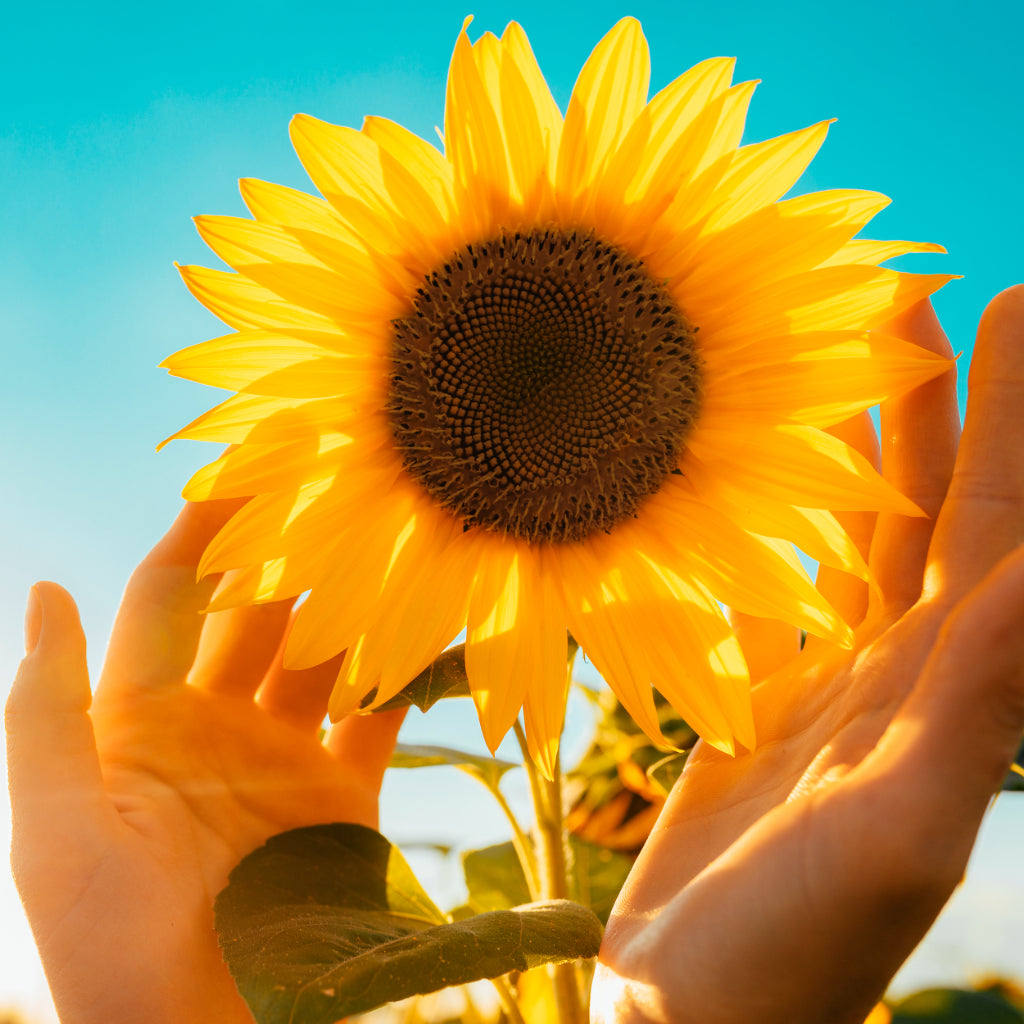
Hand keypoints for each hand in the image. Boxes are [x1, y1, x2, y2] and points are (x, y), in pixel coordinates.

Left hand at [5, 501, 404, 1023]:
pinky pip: (379, 719)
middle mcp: (216, 721)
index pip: (171, 595)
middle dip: (292, 549)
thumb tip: (46, 586)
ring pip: (324, 654)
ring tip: (393, 539)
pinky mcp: (341, 795)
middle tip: (338, 483)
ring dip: (353, 602)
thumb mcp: (52, 822)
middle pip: (257, 610)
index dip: (203, 531)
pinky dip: (405, 675)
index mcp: (142, 716)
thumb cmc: (99, 941)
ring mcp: (282, 756)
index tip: (244, 469)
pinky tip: (432, 631)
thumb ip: (47, 707)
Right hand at [592, 286, 1023, 1023]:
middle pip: (935, 513)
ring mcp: (829, 685)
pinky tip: (765, 488)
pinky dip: (779, 532)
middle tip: (924, 296)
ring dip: (865, 456)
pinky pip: (777, 590)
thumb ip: (975, 710)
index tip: (1014, 302)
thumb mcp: (896, 828)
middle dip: (945, 406)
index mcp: (945, 687)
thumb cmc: (795, 946)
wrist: (698, 1007)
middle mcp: (902, 673)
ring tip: (850, 367)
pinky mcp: (759, 703)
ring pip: (858, 543)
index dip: (1013, 418)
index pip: (993, 527)